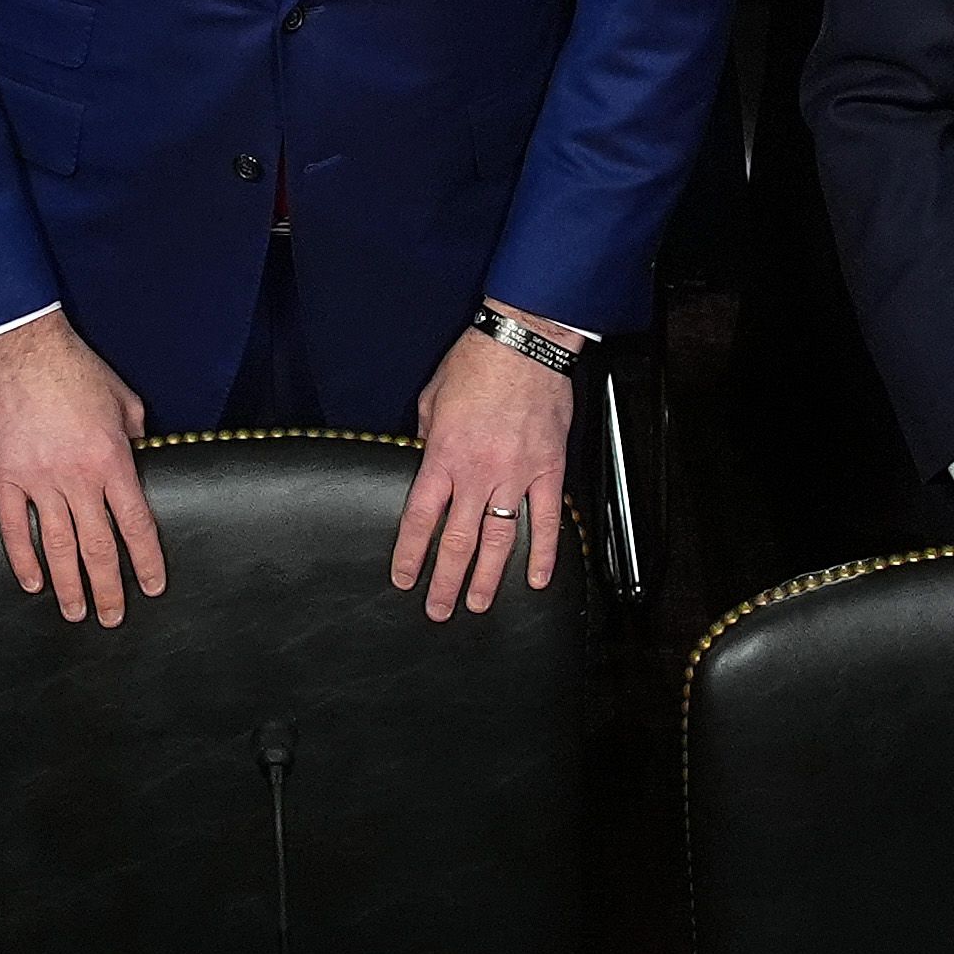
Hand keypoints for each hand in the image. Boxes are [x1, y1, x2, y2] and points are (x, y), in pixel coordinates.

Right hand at [0, 309, 161, 620]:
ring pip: (58, 547)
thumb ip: (137, 436)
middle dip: (107, 588)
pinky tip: (32, 582)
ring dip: (68, 585)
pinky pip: (16, 528)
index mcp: (113, 461)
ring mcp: (39, 480)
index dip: (146, 561)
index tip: (151, 586)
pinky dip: (23, 559)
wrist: (26, 351)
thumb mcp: (125, 401)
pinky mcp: (6, 476)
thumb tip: (143, 459)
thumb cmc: (77, 371)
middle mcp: (78, 478)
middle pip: (98, 547)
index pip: (136, 525)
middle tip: (112, 617)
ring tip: (74, 612)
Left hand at [395, 315, 572, 617]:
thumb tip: (425, 463)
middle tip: (439, 610)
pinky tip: (538, 579)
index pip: (420, 518)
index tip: (405, 579)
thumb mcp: (431, 399)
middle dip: (447, 581)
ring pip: (500, 538)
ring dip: (489, 577)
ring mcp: (516, 474)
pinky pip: (547, 519)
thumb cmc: (475, 364)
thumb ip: (427, 438)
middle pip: (458, 540)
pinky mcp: (548, 469)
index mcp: (443, 456)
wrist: (524, 342)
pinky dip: (544, 553)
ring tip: (480, 605)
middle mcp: (478, 473)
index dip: (411, 553)